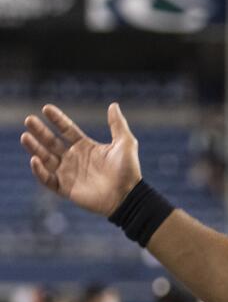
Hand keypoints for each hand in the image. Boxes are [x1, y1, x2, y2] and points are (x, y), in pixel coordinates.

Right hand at [21, 103, 142, 216]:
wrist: (128, 196)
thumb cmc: (128, 170)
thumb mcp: (125, 143)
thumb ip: (117, 125)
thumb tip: (114, 105)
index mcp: (86, 147)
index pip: (67, 130)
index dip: (57, 119)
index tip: (46, 108)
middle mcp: (75, 159)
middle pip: (52, 142)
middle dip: (40, 131)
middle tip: (29, 120)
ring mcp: (69, 174)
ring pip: (46, 159)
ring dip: (35, 148)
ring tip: (25, 136)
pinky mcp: (66, 189)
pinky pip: (48, 180)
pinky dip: (40, 171)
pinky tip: (35, 159)